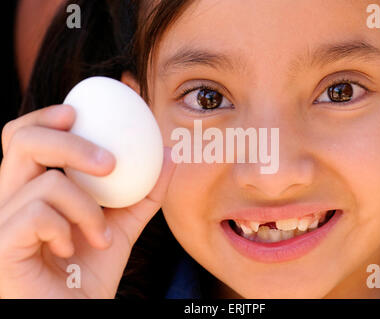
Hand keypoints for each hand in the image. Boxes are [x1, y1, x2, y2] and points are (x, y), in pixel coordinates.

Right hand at [0, 104, 174, 297]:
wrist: (75, 310)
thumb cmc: (92, 267)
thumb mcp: (124, 224)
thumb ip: (144, 191)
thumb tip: (168, 154)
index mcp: (34, 184)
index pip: (28, 135)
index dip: (49, 114)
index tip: (82, 109)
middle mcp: (11, 195)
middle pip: (23, 140)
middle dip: (72, 143)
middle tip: (110, 164)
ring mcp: (2, 218)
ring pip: (46, 182)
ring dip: (88, 209)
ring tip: (102, 236)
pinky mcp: (1, 243)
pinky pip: (38, 214)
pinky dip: (69, 229)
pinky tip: (71, 250)